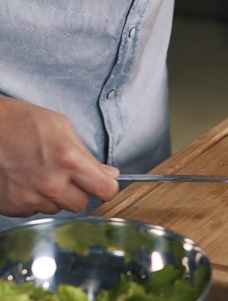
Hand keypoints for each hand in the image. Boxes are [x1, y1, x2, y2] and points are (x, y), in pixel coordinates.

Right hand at [0, 96, 119, 216]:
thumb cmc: (21, 122)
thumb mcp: (62, 127)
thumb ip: (87, 154)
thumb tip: (108, 173)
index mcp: (67, 161)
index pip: (104, 189)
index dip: (108, 188)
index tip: (106, 185)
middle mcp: (50, 184)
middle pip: (81, 204)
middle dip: (79, 191)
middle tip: (66, 175)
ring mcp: (29, 198)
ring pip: (57, 208)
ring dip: (54, 196)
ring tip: (40, 174)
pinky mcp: (12, 206)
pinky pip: (34, 211)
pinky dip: (33, 199)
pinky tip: (26, 181)